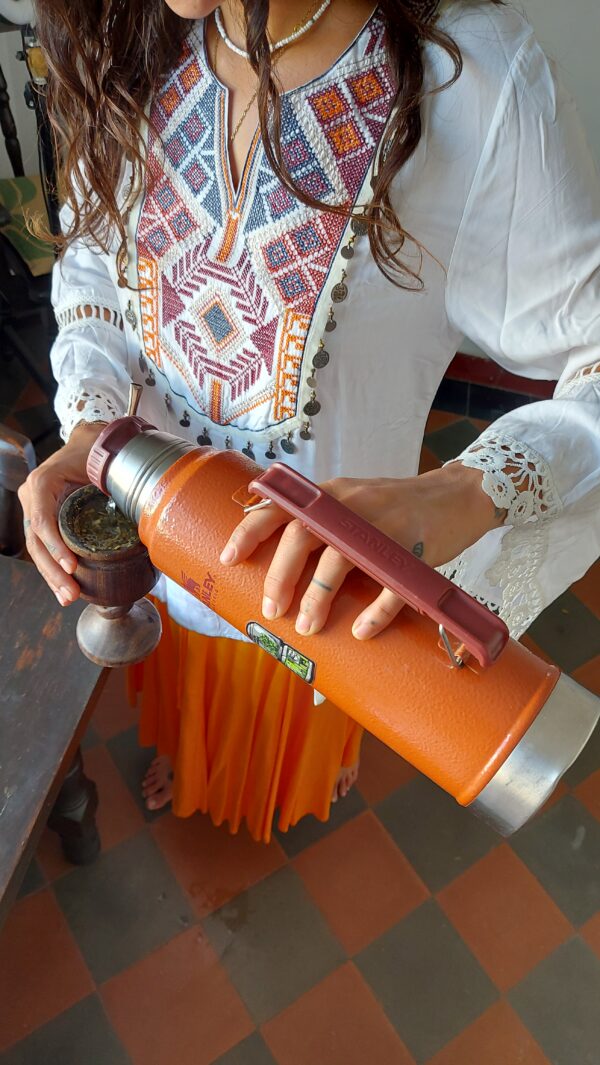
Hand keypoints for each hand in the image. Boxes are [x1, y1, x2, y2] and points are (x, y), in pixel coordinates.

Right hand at [17, 422, 106, 605]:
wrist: (92, 441)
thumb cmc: (100, 452)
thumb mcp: (105, 466)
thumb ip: (117, 487)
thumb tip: (143, 518)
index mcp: (43, 482)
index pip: (42, 521)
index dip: (56, 547)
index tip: (71, 567)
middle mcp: (33, 495)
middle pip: (36, 540)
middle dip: (53, 571)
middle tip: (71, 593)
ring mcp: (35, 507)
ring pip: (37, 548)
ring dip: (52, 576)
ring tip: (68, 597)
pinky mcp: (43, 518)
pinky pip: (45, 546)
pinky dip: (54, 568)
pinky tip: (63, 589)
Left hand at [219, 462, 504, 639]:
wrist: (454, 497)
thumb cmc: (394, 507)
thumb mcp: (350, 501)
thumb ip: (319, 521)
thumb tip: (276, 560)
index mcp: (330, 494)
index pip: (281, 505)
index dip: (250, 530)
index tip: (228, 558)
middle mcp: (351, 504)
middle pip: (303, 536)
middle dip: (280, 575)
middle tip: (272, 609)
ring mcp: (383, 526)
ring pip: (339, 561)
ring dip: (317, 598)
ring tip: (308, 627)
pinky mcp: (414, 551)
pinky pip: (390, 587)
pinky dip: (374, 613)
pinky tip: (362, 632)